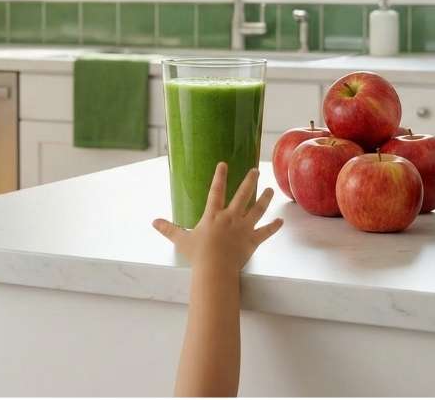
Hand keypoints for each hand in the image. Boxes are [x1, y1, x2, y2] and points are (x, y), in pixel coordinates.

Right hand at [153, 163, 282, 273]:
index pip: (216, 191)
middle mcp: (230, 217)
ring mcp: (243, 228)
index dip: (220, 177)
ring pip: (257, 209)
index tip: (224, 164)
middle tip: (256, 170)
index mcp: (213, 215)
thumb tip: (154, 222)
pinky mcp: (252, 241)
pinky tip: (281, 221)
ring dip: (264, 198)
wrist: (215, 269)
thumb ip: (169, 229)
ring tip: (270, 189)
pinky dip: (274, 227)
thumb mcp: (181, 240)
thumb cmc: (198, 254)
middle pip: (242, 195)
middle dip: (249, 181)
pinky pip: (266, 232)